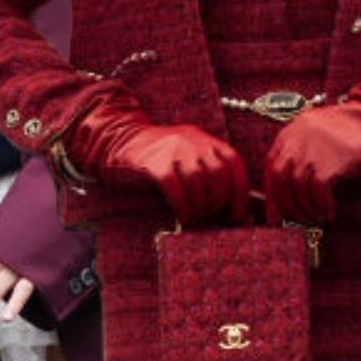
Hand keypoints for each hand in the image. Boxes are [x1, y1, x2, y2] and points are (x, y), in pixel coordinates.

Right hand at [69, 84, 249, 224]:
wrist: (121, 143)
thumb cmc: (160, 161)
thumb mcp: (190, 160)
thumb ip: (210, 177)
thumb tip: (233, 211)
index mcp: (206, 140)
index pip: (234, 164)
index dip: (240, 194)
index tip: (237, 217)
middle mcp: (193, 141)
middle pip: (218, 174)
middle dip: (218, 204)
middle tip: (210, 220)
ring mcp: (173, 150)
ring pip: (198, 182)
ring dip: (200, 208)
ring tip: (195, 220)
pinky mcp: (153, 162)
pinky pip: (174, 187)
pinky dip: (183, 206)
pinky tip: (182, 216)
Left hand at [264, 63, 360, 223]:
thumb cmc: (350, 131)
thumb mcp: (318, 134)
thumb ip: (300, 153)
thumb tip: (287, 192)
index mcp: (292, 131)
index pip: (272, 166)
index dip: (273, 195)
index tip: (275, 215)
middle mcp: (298, 139)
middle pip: (281, 179)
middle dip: (287, 205)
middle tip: (296, 221)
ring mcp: (313, 150)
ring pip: (298, 189)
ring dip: (306, 210)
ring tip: (316, 217)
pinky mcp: (331, 163)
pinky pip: (318, 193)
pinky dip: (321, 206)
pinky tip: (329, 212)